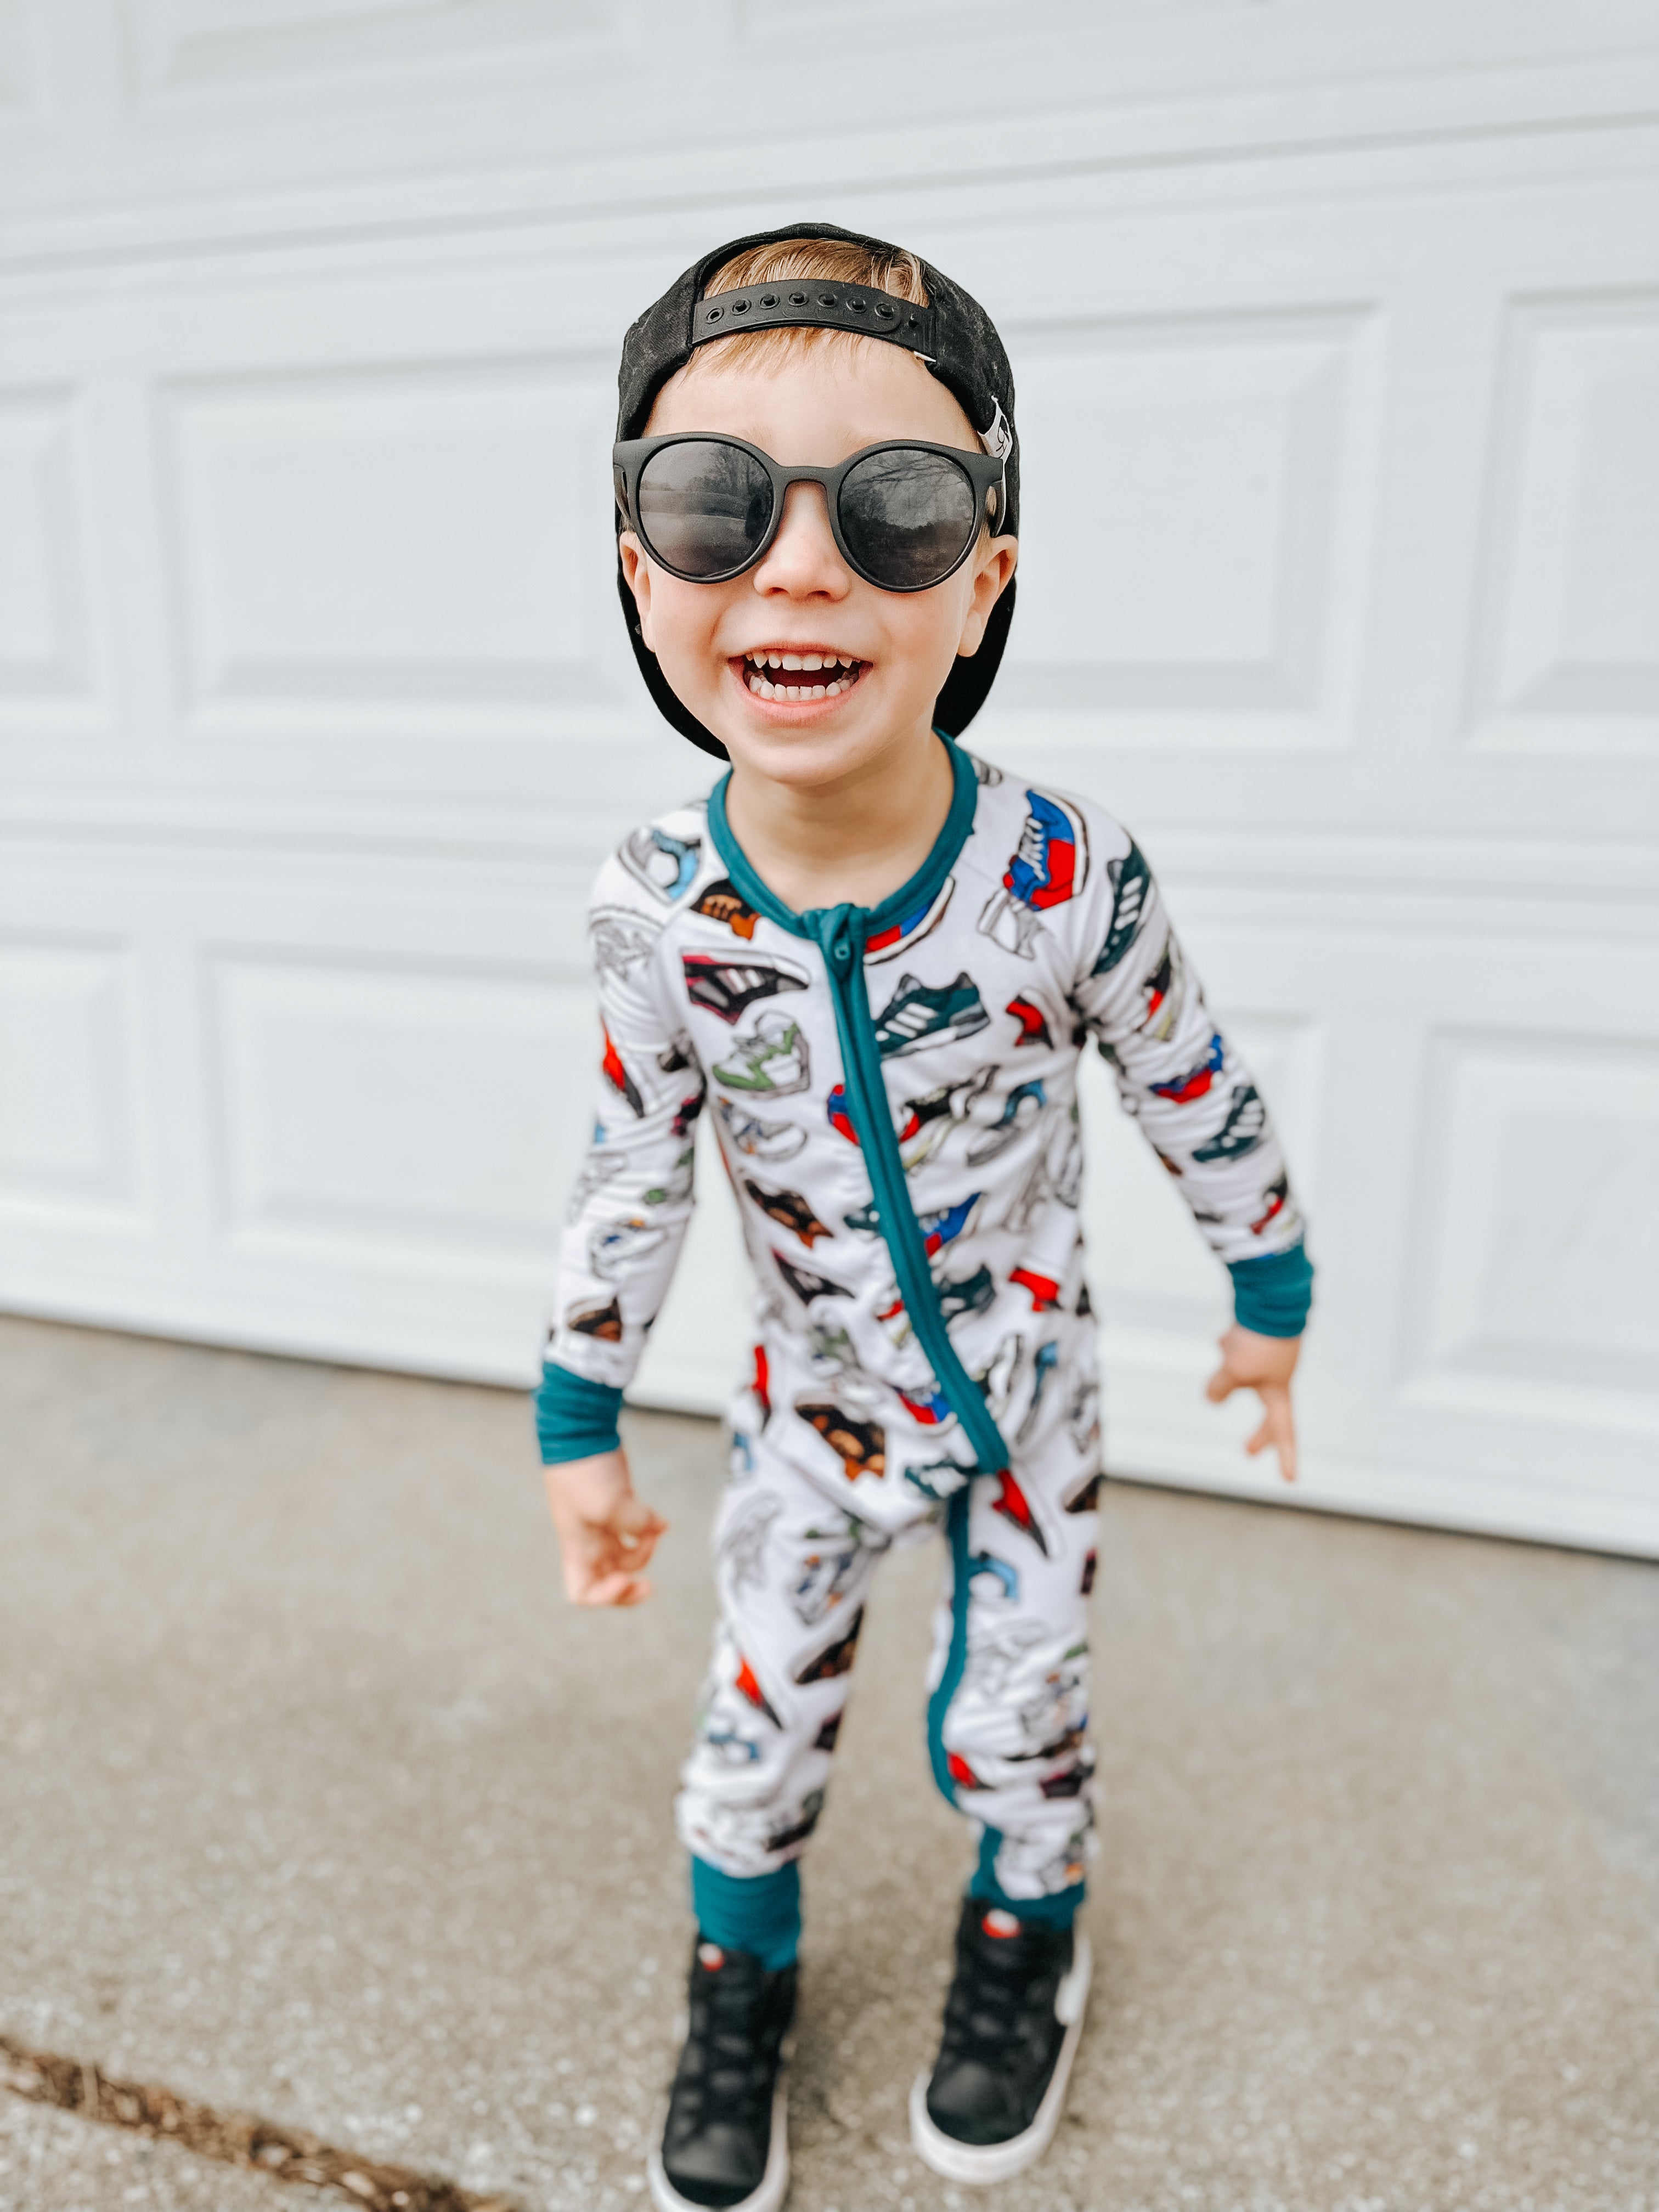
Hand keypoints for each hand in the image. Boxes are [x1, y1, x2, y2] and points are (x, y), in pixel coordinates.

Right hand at [542, 1448, 666, 1606]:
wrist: (579, 1430)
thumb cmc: (584, 1472)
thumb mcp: (609, 1505)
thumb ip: (635, 1525)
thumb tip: (658, 1527)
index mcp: (578, 1547)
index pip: (583, 1592)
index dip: (605, 1597)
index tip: (624, 1580)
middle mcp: (589, 1540)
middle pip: (608, 1580)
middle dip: (630, 1586)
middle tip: (649, 1586)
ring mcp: (602, 1522)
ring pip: (626, 1555)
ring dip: (644, 1551)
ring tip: (655, 1529)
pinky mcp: (618, 1503)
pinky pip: (636, 1529)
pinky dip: (649, 1530)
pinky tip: (660, 1522)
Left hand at [1204, 1325, 1301, 1483]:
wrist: (1273, 1297)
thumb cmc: (1258, 1341)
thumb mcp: (1234, 1372)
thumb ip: (1220, 1388)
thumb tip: (1212, 1398)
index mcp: (1279, 1391)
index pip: (1283, 1431)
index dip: (1286, 1457)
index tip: (1291, 1481)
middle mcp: (1279, 1376)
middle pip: (1269, 1412)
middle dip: (1259, 1433)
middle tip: (1248, 1452)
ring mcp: (1272, 1356)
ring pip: (1249, 1374)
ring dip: (1234, 1370)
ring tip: (1225, 1352)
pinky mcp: (1263, 1337)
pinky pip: (1243, 1348)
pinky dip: (1231, 1346)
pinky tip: (1223, 1338)